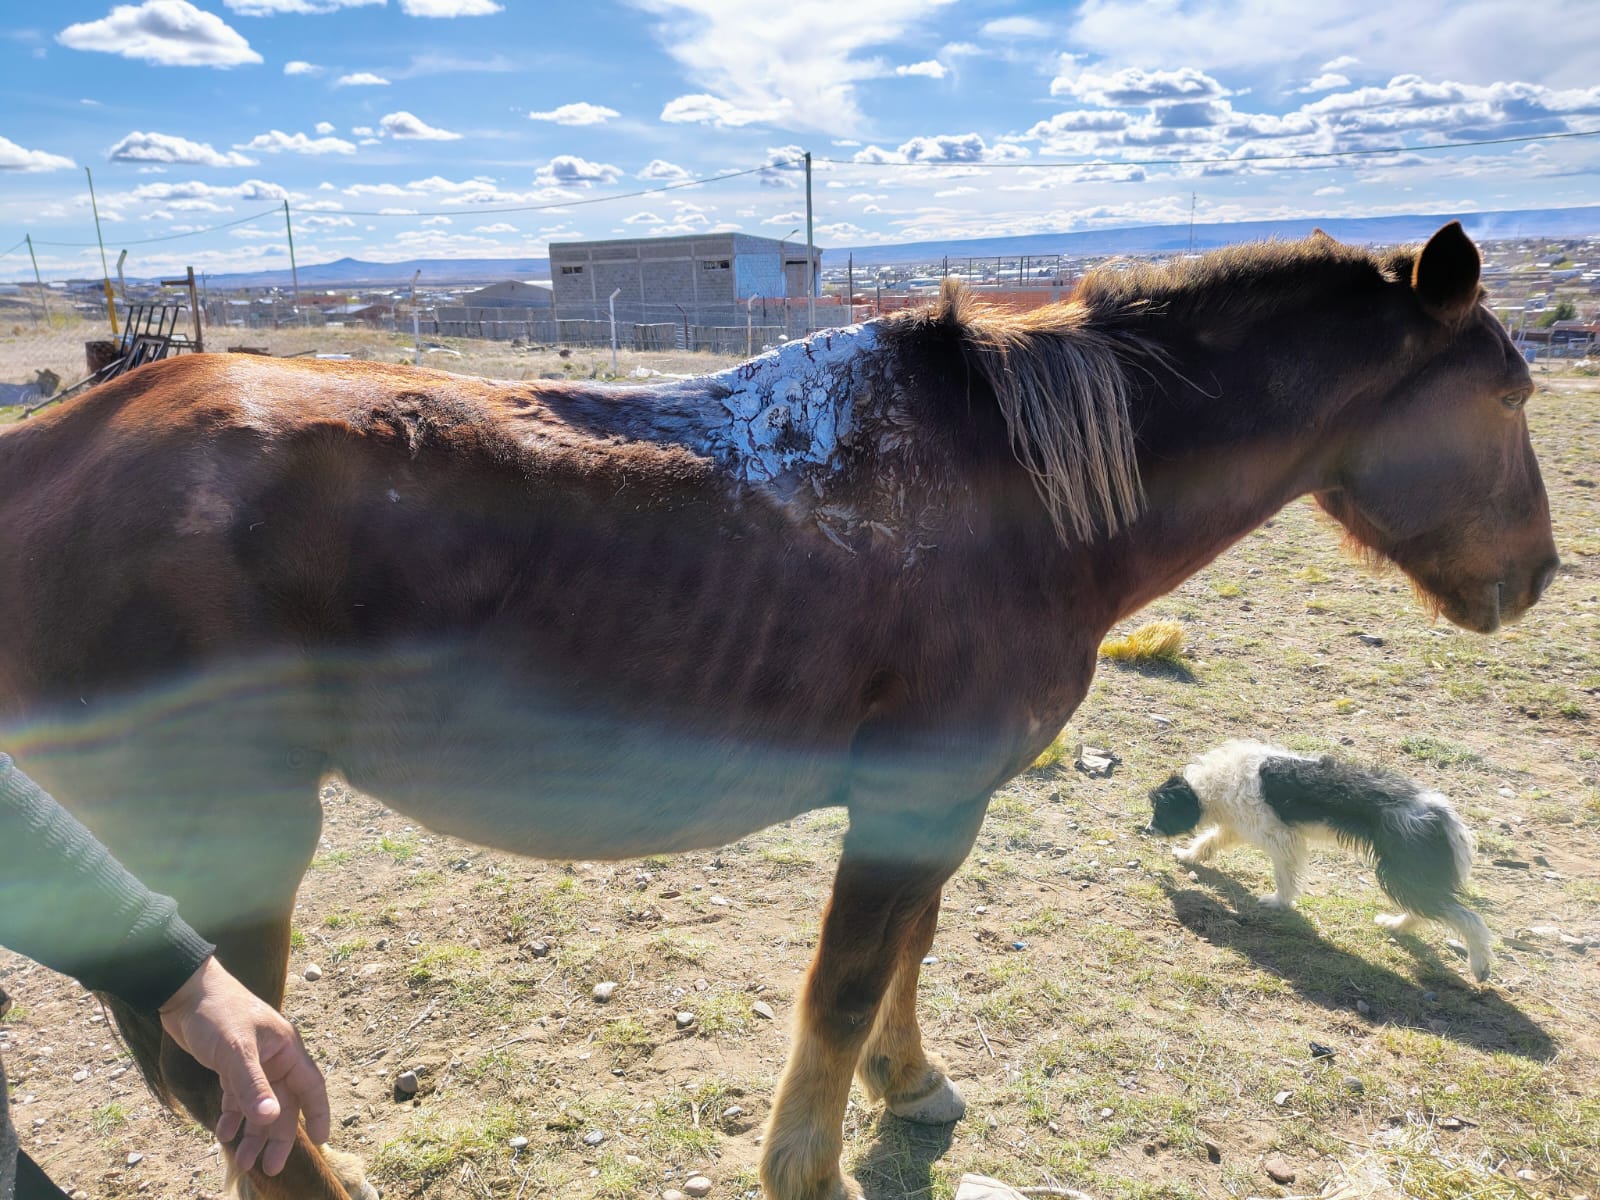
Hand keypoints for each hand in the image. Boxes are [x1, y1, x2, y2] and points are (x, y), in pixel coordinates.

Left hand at [158, 956, 331, 1174]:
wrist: (185, 992)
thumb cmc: (217, 1012)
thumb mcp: (236, 1050)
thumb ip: (253, 1085)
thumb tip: (272, 1119)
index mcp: (286, 1049)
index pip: (310, 1086)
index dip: (318, 1114)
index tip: (322, 1141)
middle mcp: (274, 1058)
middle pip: (284, 1104)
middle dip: (277, 1137)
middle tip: (270, 1168)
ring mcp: (252, 1062)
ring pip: (260, 1105)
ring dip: (252, 1133)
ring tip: (242, 1162)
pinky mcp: (230, 1065)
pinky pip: (238, 1098)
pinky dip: (232, 1117)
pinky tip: (223, 1134)